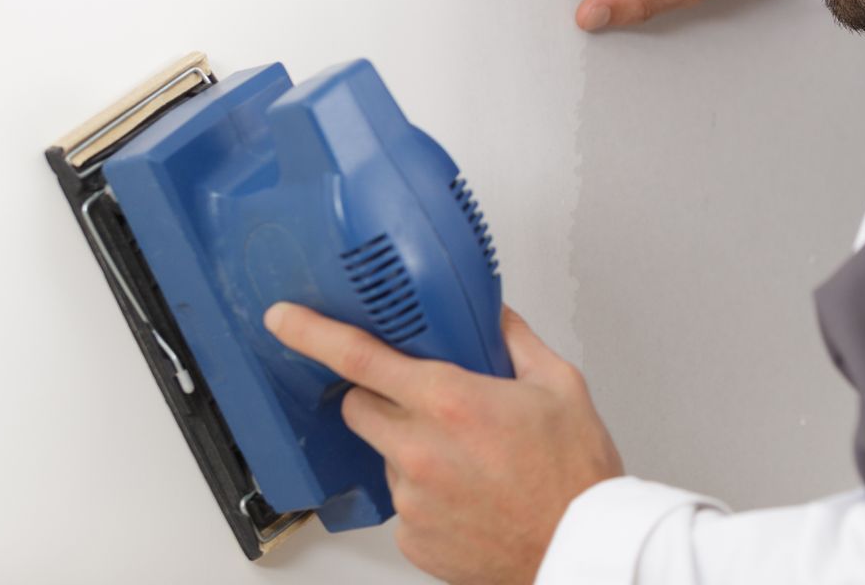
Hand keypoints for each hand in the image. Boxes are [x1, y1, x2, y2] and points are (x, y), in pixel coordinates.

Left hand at [264, 301, 622, 584]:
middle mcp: (420, 450)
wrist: (579, 548)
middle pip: (357, 406)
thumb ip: (516, 341)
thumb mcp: (561, 385)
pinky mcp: (412, 537)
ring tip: (471, 460)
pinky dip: (427, 493)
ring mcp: (411, 498)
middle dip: (378, 395)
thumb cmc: (575, 474)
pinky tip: (468, 493)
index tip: (285, 319)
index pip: (360, 358)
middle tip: (425, 401)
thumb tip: (493, 317)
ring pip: (386, 455)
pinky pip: (404, 501)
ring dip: (412, 448)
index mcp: (450, 402)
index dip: (313, 333)